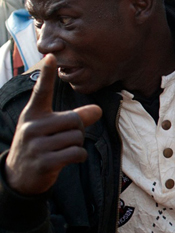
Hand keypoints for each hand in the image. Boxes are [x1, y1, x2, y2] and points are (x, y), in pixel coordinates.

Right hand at [2, 55, 102, 196]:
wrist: (20, 176)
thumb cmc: (40, 145)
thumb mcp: (51, 128)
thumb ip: (75, 117)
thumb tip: (98, 110)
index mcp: (33, 114)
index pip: (42, 91)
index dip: (47, 74)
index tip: (50, 56)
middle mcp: (32, 126)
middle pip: (75, 120)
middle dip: (78, 131)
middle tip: (63, 140)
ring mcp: (36, 144)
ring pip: (77, 138)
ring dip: (76, 146)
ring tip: (59, 151)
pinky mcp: (44, 161)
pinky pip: (76, 153)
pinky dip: (77, 157)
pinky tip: (64, 160)